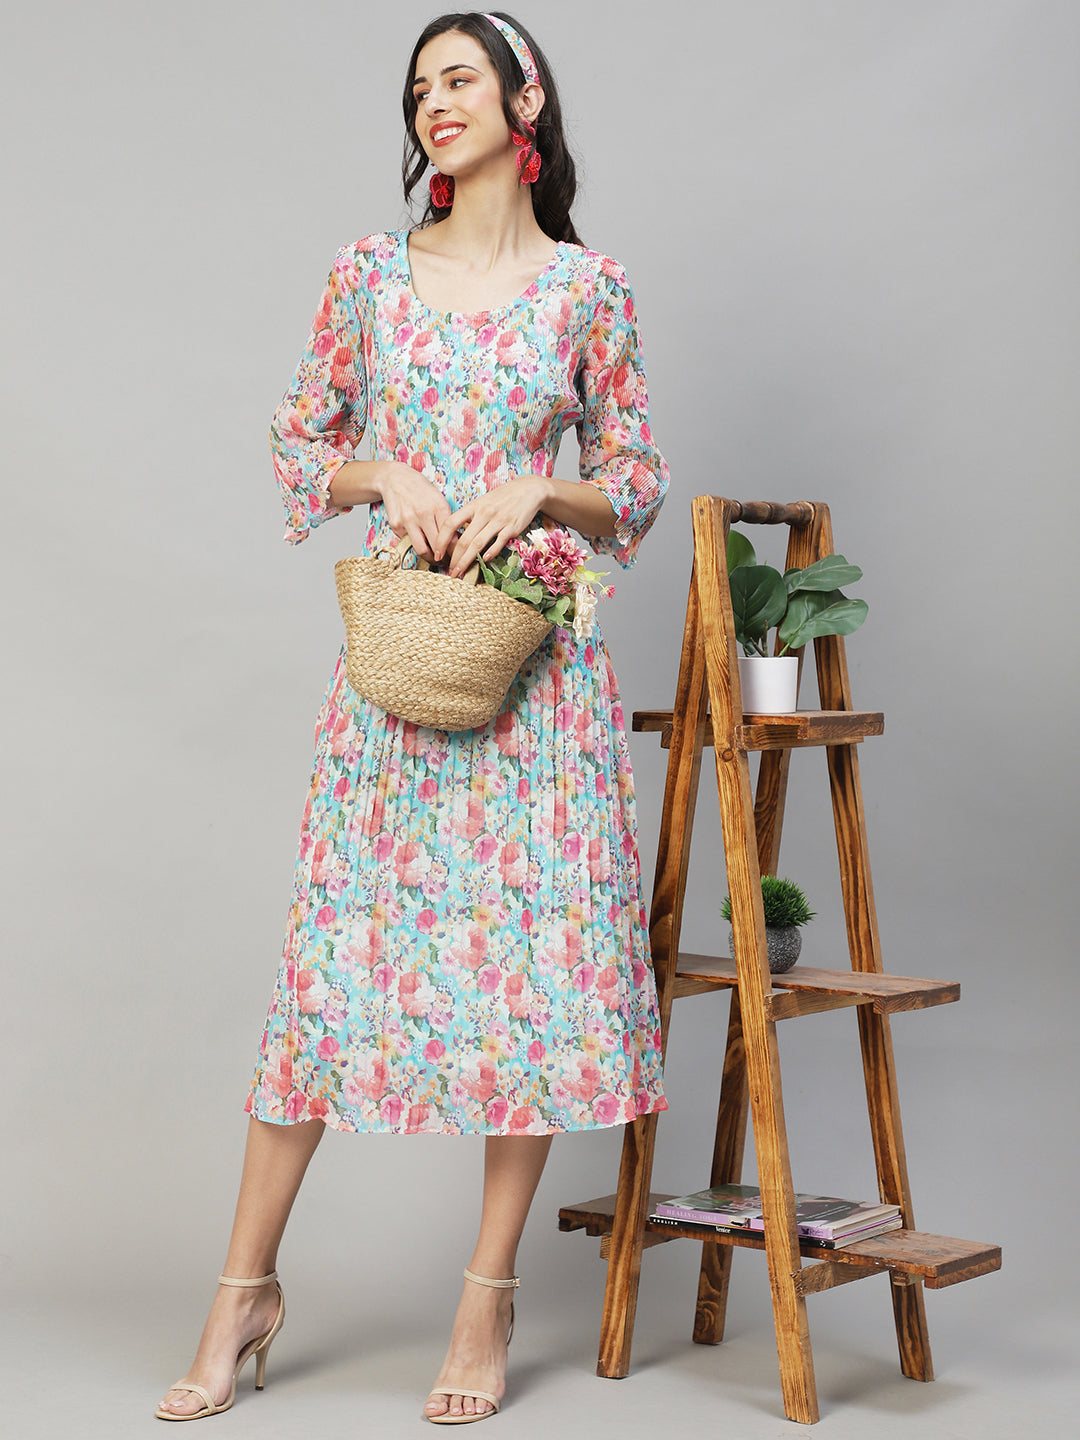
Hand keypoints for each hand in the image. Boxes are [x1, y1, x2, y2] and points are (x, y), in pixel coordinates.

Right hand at [376, 461, 452, 559]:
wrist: (395, 479)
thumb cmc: (421, 490)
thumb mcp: (439, 499)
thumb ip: (447, 520)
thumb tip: (457, 542)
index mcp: (439, 507)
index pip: (451, 537)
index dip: (456, 552)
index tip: (458, 557)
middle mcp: (423, 514)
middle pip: (437, 547)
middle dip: (444, 559)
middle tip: (448, 562)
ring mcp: (408, 520)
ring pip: (422, 550)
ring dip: (430, 559)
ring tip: (435, 559)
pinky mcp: (396, 525)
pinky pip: (408, 543)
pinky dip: (415, 545)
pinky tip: (420, 541)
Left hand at [436, 475, 550, 576]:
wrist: (528, 490)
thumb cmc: (503, 497)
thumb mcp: (483, 502)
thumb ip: (470, 517)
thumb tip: (456, 535)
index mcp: (473, 506)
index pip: (450, 523)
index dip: (441, 540)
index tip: (437, 553)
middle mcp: (484, 513)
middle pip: (464, 540)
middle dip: (454, 559)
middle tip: (450, 572)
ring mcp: (498, 521)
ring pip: (478, 544)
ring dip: (467, 561)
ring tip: (461, 572)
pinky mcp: (512, 528)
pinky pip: (498, 543)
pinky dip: (490, 553)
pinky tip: (483, 561)